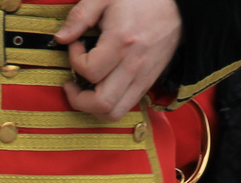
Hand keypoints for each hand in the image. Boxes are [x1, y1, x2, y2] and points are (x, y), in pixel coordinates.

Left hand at [58, 0, 182, 120]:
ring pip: (114, 113)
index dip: (74, 61)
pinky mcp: (147, 83)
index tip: (76, 46)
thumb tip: (61, 38)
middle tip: (71, 83)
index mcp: (122, 42)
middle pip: (102, 104)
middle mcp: (133, 65)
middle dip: (78, 99)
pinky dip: (108, 105)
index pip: (90, 71)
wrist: (179, 8)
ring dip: (92, 108)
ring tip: (84, 91)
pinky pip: (125, 107)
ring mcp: (142, 78)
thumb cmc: (143, 0)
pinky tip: (102, 87)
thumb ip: (80, 16)